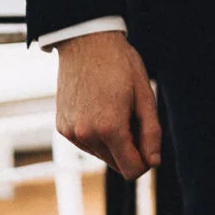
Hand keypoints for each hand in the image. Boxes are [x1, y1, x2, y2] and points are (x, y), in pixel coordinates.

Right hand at [54, 30, 161, 179]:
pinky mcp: (62, 128)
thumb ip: (151, 132)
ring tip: (115, 108)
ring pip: (102, 154)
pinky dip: (96, 134)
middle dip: (129, 148)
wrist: (87, 43)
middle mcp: (86, 136)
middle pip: (117, 164)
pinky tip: (99, 107)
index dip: (145, 161)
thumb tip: (153, 162)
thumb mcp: (145, 95)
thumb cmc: (121, 66)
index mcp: (110, 129)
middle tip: (133, 115)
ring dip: (113, 141)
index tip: (149, 141)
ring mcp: (70, 133)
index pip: (131, 170)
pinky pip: (86, 143)